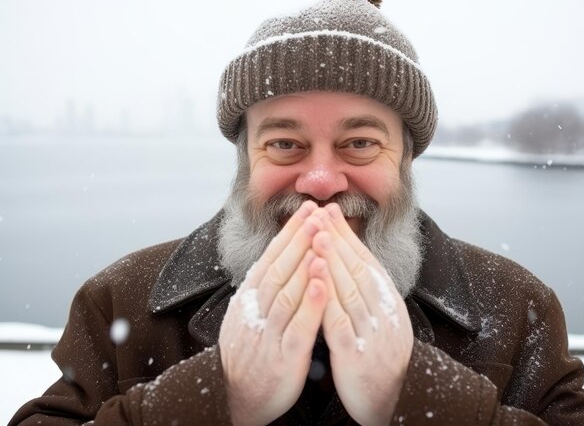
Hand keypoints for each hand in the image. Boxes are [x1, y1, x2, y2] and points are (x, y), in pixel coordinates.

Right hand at [218, 201, 327, 425]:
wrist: (235, 398)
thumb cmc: (250, 353)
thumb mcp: (248, 316)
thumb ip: (263, 289)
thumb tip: (279, 255)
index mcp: (248, 300)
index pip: (270, 258)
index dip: (289, 233)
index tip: (307, 211)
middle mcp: (254, 312)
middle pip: (278, 269)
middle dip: (299, 239)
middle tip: (317, 213)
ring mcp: (267, 334)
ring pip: (286, 292)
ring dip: (305, 264)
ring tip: (322, 238)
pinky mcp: (282, 358)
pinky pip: (297, 328)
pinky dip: (310, 304)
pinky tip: (323, 284)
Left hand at [312, 204, 413, 425]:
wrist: (391, 403)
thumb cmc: (377, 360)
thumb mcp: (380, 322)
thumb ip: (366, 294)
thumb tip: (349, 259)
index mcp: (390, 305)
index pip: (368, 262)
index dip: (349, 236)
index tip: (331, 212)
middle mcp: (385, 315)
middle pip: (360, 270)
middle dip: (339, 239)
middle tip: (321, 212)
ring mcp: (373, 335)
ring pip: (351, 290)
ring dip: (333, 261)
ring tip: (318, 235)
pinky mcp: (358, 357)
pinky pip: (341, 323)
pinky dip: (327, 299)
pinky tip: (315, 281)